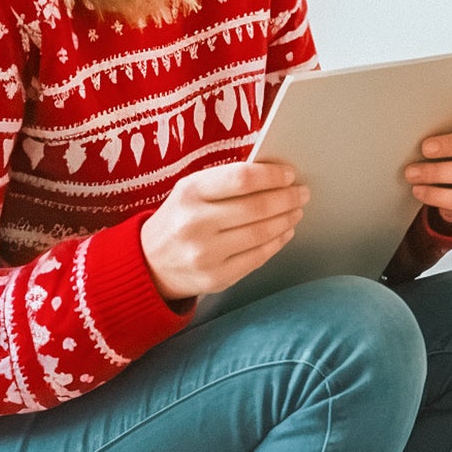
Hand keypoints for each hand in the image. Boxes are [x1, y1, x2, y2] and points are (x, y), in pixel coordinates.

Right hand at [140, 160, 308, 301]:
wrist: (148, 264)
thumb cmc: (180, 217)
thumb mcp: (192, 189)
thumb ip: (227, 180)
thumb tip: (276, 173)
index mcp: (190, 192)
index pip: (241, 179)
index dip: (272, 175)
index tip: (290, 174)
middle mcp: (195, 224)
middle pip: (257, 208)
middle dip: (287, 198)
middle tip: (302, 192)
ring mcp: (205, 255)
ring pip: (261, 233)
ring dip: (286, 219)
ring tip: (296, 210)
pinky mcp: (215, 278)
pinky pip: (257, 258)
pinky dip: (277, 242)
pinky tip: (285, 231)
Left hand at [404, 104, 451, 224]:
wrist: (450, 190)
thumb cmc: (447, 158)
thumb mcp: (445, 140)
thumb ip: (441, 130)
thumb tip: (417, 126)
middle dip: (450, 145)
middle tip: (426, 148)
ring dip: (436, 172)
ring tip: (413, 173)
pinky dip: (436, 195)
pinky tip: (420, 190)